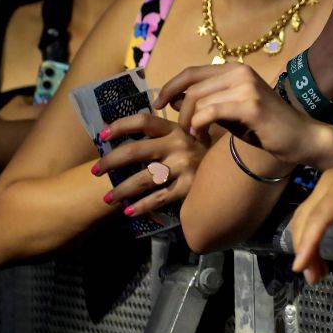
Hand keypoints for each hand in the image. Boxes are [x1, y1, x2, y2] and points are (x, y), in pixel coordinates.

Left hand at [92, 113, 206, 217]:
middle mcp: (178, 145)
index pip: (144, 122)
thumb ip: (165, 128)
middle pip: (136, 150)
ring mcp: (183, 167)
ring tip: (106, 198)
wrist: (235, 165)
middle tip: (96, 171)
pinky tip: (127, 211)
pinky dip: (141, 206)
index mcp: (175, 129)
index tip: (102, 135)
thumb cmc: (204, 147)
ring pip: (144, 179)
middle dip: (111, 161)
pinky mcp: (189, 187)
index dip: (121, 126)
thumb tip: (129, 127)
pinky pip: (159, 198)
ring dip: (122, 189)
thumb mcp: (189, 130)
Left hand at [156, 63, 332, 167]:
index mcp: (235, 69)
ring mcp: (246, 87)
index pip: (192, 72)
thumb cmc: (265, 127)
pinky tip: (201, 138)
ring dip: (189, 122)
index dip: (171, 86)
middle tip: (180, 130)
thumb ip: (209, 101)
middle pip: (192, 87)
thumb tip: (175, 100)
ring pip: (199, 100)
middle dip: (179, 111)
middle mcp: (240, 72)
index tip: (158, 104)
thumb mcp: (233, 110)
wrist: (300, 137)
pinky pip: (210, 112)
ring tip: (194, 137)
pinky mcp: (250, 105)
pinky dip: (199, 126)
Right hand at [288, 157, 332, 283]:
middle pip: (305, 219)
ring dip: (304, 243)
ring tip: (316, 271)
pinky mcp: (324, 188)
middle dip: (304, 250)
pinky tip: (316, 252)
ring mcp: (322, 184)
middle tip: (314, 279)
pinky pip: (309, 212)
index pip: (319, 218)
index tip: (300, 266)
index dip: (308, 243)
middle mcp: (326, 184)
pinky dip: (308, 234)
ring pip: (303, 216)